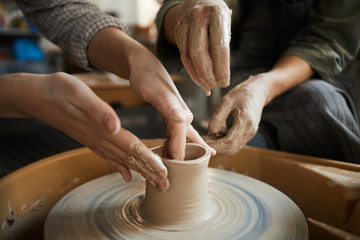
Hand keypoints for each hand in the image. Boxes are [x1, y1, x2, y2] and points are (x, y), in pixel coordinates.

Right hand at [0, 72, 168, 190]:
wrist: (34, 96)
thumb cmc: (57, 91)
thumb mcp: (79, 94)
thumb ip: (98, 111)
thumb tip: (116, 126)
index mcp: (102, 129)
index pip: (132, 148)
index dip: (149, 160)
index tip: (164, 172)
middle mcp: (99, 139)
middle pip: (129, 159)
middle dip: (148, 172)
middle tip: (165, 185)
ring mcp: (93, 141)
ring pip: (121, 160)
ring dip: (138, 171)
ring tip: (152, 181)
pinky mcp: (88, 138)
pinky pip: (108, 156)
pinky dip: (119, 166)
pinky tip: (126, 174)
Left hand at [88, 27, 215, 162]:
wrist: (144, 64)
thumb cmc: (145, 76)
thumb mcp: (154, 89)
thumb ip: (169, 104)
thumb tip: (183, 118)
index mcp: (180, 113)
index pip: (181, 140)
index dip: (177, 155)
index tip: (171, 171)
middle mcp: (183, 116)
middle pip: (185, 142)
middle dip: (184, 160)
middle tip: (179, 178)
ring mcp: (180, 116)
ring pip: (185, 139)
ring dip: (184, 154)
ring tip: (186, 170)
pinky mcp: (174, 116)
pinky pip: (180, 134)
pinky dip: (181, 145)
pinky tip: (180, 153)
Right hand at [169, 0, 231, 94]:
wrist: (199, 0)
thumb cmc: (217, 18)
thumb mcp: (225, 25)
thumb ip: (223, 48)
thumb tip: (220, 79)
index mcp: (217, 14)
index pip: (219, 47)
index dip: (222, 68)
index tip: (225, 82)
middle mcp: (199, 17)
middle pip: (200, 52)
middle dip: (208, 74)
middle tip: (216, 85)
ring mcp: (185, 23)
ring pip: (188, 56)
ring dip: (198, 75)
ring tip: (208, 85)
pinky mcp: (177, 31)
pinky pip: (183, 56)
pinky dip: (191, 71)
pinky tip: (199, 79)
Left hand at [204, 75, 267, 153]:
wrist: (257, 92)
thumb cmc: (241, 93)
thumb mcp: (227, 100)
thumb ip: (218, 116)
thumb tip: (211, 131)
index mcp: (245, 121)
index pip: (229, 140)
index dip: (215, 144)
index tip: (203, 141)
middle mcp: (250, 130)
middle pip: (232, 148)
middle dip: (216, 147)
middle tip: (203, 142)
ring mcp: (250, 133)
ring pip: (234, 148)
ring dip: (220, 147)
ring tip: (208, 139)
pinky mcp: (248, 134)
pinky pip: (236, 144)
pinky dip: (225, 144)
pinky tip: (215, 137)